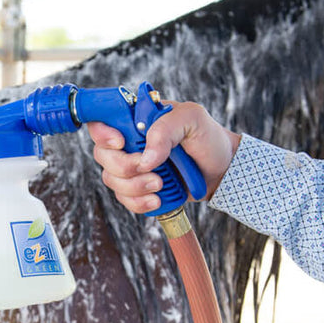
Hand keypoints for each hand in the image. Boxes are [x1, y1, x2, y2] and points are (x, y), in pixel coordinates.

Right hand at [87, 101, 241, 213]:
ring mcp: (131, 166)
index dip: (102, 133)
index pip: (101, 120)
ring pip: (111, 179)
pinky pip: (124, 199)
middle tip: (151, 168)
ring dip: (134, 186)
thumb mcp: (192, 120)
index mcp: (136, 119)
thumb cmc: (207, 139)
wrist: (221, 170)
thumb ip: (166, 129)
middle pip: (102, 154)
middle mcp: (128, 142)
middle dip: (124, 166)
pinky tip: (157, 199)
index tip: (121, 143)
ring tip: (161, 185)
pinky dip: (139, 202)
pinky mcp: (137, 187)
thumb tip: (146, 159)